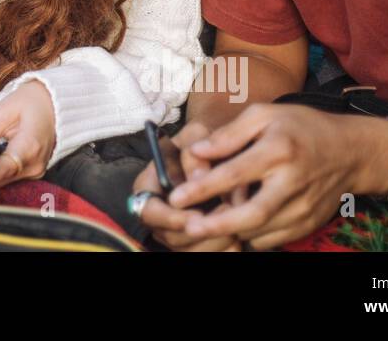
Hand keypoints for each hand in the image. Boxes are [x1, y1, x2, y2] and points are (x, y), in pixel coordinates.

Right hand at [132, 122, 245, 250]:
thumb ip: (193, 152)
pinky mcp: (194, 240)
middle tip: (227, 218)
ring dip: (214, 244)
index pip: (148, 212)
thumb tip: (197, 178)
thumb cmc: (203, 141)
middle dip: (200, 233)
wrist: (216, 150)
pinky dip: (223, 250)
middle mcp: (159, 214)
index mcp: (148, 187)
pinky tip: (239, 239)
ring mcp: (175, 230)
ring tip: (236, 230)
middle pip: (171, 237)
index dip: (171, 218)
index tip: (197, 215)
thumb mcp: (194, 134)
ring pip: (189, 251)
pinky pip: (205, 253)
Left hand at [162, 104, 387, 249]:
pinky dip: (252, 236)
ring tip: (209, 223)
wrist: (352, 151)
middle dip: (217, 225)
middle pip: (252, 214)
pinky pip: (274, 239)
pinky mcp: (309, 223)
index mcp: (279, 150)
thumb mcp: (265, 115)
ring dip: (233, 230)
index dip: (203, 188)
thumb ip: (229, 134)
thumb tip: (196, 152)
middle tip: (189, 227)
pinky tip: (237, 225)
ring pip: (261, 230)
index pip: (235, 173)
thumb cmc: (302, 127)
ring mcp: (304, 206)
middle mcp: (292, 182)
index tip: (176, 197)